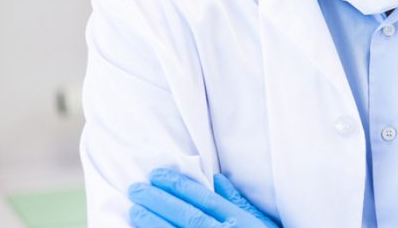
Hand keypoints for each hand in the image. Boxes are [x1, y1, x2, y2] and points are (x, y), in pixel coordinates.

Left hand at [129, 168, 279, 227]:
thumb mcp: (262, 222)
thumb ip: (238, 202)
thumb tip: (216, 179)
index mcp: (240, 222)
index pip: (205, 199)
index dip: (180, 186)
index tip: (158, 175)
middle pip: (188, 215)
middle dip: (160, 201)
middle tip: (136, 188)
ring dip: (154, 222)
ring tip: (134, 209)